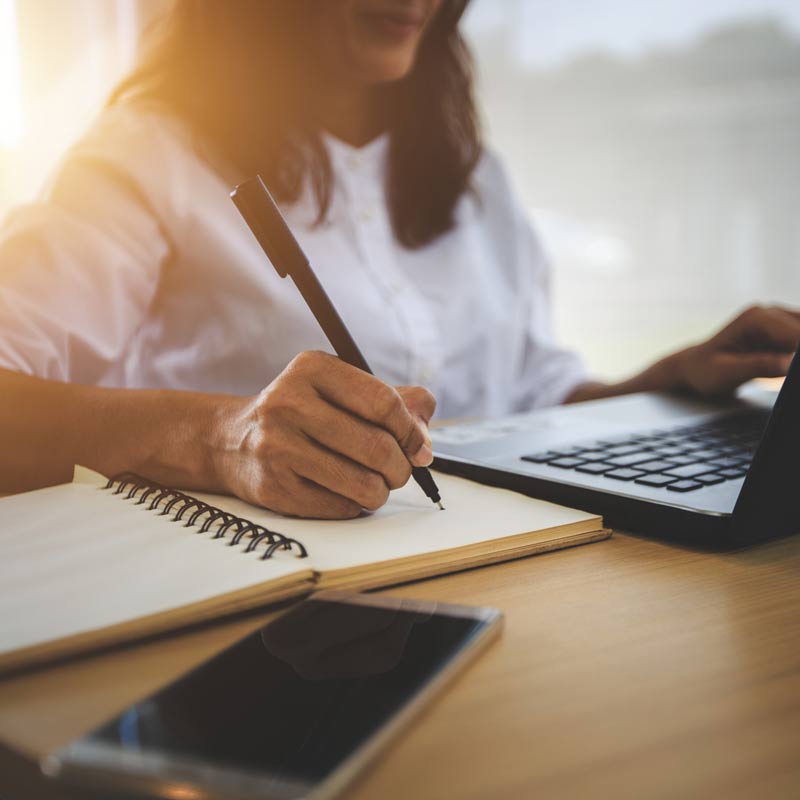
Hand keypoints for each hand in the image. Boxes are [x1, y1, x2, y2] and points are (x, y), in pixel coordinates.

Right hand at [215, 351, 435, 518]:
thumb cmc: (303, 413)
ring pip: (363, 483)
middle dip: (401, 467)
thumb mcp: (340, 389)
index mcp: (312, 369)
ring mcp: (277, 447)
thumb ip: (393, 402)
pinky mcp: (274, 487)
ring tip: (376, 483)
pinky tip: (346, 492)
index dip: (412, 430)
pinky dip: (355, 504)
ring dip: (382, 490)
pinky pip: (341, 506)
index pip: (383, 402)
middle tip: (400, 470)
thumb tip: (425, 440)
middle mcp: (288, 403)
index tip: (419, 446)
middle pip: (377, 446)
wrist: (232, 441)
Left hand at [666, 305, 799, 395]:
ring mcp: (778, 321)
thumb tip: (789, 363)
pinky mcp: (783, 334)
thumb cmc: (705, 371)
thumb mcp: (727, 373)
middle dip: (797, 355)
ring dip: (796, 355)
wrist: (695, 368)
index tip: (791, 367)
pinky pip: (798, 342)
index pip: (797, 334)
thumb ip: (759, 366)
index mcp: (757, 318)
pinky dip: (796, 356)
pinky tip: (784, 368)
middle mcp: (770, 313)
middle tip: (782, 370)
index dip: (799, 354)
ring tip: (774, 370)